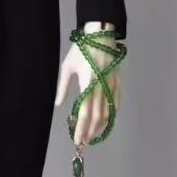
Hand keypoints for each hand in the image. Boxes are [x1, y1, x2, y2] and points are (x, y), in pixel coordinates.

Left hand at [55, 20, 122, 145]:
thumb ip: (63, 87)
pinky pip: (116, 103)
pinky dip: (111, 114)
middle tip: (83, 142)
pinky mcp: (117, 82)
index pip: (85, 113)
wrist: (101, 34)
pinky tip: (104, 121)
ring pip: (108, 112)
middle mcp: (102, 87)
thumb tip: (59, 104)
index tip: (78, 140)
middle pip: (97, 117)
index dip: (81, 128)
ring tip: (91, 134)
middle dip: (90, 131)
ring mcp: (111, 85)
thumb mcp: (67, 66)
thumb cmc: (81, 49)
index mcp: (88, 83)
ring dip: (100, 126)